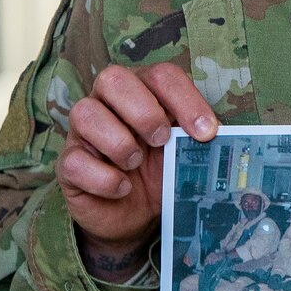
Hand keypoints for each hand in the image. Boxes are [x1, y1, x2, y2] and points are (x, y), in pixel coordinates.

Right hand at [54, 62, 216, 273]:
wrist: (135, 215)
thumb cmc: (161, 171)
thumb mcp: (184, 153)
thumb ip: (198, 140)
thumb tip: (222, 138)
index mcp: (143, 90)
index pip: (161, 75)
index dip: (185, 99)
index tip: (207, 133)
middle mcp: (108, 102)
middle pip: (113, 78)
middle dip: (143, 110)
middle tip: (162, 141)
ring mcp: (83, 132)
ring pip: (85, 112)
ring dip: (119, 142)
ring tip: (136, 164)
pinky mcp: (68, 164)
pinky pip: (73, 160)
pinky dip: (103, 177)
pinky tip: (122, 188)